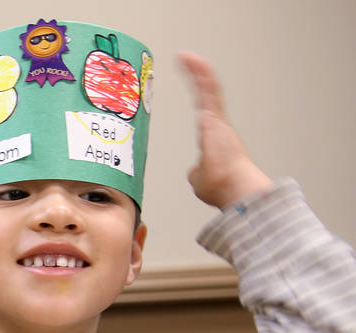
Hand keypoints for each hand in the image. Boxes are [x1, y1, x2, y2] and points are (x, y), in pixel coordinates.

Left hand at [179, 52, 272, 209]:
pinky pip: (208, 90)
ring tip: (188, 56)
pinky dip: (201, 75)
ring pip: (208, 89)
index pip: (204, 111)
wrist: (233, 188)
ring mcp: (217, 120)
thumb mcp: (201, 179)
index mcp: (214, 137)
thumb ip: (197, 171)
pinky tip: (192, 60)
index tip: (193, 84)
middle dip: (198, 77)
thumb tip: (195, 171)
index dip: (199, 97)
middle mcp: (218, 126)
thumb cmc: (221, 186)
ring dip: (198, 71)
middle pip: (207, 96)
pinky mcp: (215, 118)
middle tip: (189, 61)